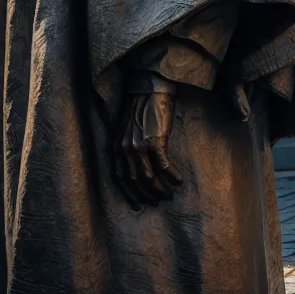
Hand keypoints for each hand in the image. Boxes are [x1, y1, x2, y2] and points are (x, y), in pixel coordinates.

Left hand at [113, 91, 182, 208]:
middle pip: (135, 182)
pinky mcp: (155, 141)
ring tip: (169, 193)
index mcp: (116, 147)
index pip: (120, 179)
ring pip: (149, 178)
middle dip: (147, 195)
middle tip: (159, 201)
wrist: (149, 88)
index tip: (139, 205)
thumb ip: (126, 148)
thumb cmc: (140, 108)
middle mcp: (125, 149)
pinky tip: (178, 181)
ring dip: (160, 190)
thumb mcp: (126, 130)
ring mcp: (139, 146)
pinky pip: (163, 167)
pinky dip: (171, 177)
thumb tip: (136, 169)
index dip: (130, 195)